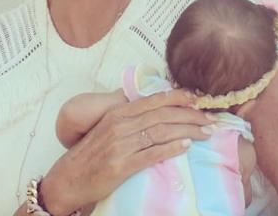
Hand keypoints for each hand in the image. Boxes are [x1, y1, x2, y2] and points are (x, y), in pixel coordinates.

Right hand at [41, 89, 213, 214]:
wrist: (67, 180)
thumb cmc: (89, 155)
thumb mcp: (107, 129)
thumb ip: (129, 118)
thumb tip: (154, 109)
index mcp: (117, 114)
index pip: (153, 100)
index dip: (179, 97)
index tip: (198, 98)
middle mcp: (119, 126)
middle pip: (162, 114)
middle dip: (191, 114)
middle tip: (211, 118)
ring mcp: (120, 145)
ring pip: (161, 131)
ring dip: (188, 130)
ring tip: (206, 132)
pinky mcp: (121, 166)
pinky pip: (151, 154)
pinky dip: (171, 148)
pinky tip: (186, 146)